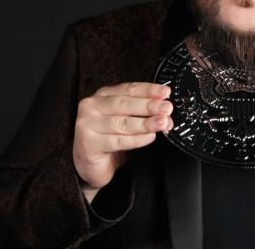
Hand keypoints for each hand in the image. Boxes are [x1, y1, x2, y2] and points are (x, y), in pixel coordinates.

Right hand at [73, 82, 172, 201]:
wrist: (90, 166)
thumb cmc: (110, 140)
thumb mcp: (129, 123)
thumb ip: (145, 116)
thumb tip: (167, 116)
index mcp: (103, 95)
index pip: (129, 89)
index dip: (148, 90)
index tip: (166, 92)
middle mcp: (92, 106)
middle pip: (124, 103)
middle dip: (148, 105)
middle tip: (166, 108)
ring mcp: (87, 124)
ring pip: (121, 122)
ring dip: (145, 123)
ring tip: (162, 123)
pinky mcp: (88, 143)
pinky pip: (117, 141)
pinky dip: (136, 139)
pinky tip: (149, 137)